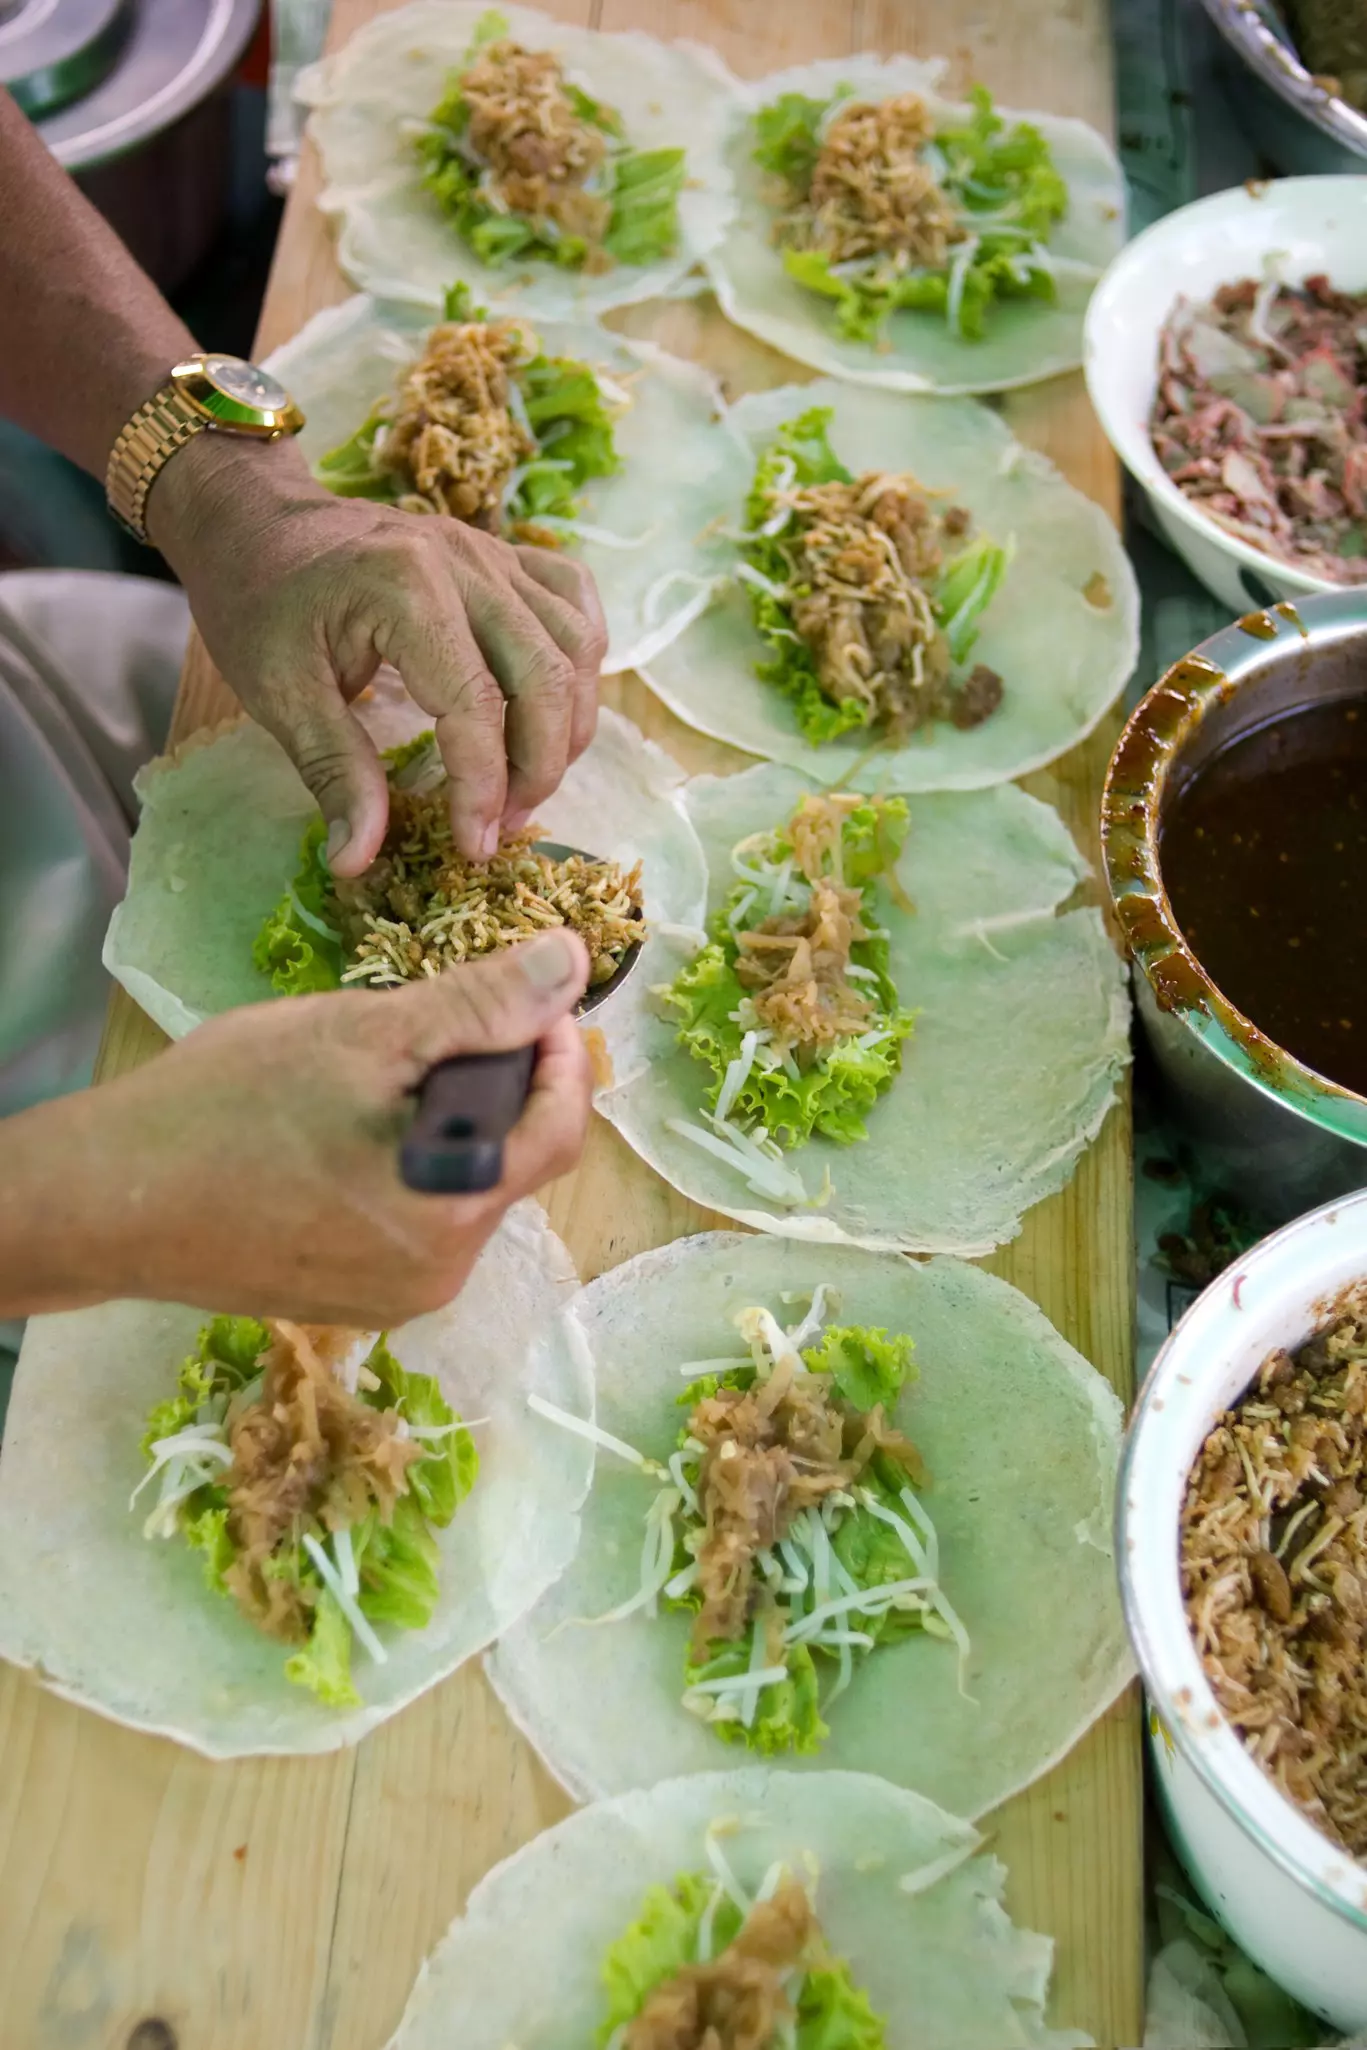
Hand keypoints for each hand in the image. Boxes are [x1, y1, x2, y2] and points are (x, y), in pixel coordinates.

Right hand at [0, 930, 591, 1327]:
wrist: (109, 1200)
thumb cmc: (229, 1108)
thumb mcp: (362, 1035)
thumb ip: (478, 1005)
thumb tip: (571, 961)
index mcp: (456, 1210)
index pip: (562, 1127)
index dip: (559, 1052)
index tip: (526, 999)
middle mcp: (442, 1273)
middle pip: (516, 1160)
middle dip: (496, 1085)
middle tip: (434, 1029)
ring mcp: (398, 1298)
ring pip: (467, 1191)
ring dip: (449, 1126)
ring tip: (377, 1079)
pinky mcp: (358, 1303)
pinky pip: (419, 1223)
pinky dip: (410, 1170)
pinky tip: (347, 1134)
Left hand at [147, 435, 606, 875]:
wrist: (256, 520)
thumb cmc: (259, 603)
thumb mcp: (279, 694)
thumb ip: (334, 773)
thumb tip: (359, 860)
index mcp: (405, 588)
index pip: (475, 705)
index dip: (483, 788)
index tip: (473, 846)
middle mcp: (467, 562)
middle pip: (546, 677)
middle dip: (538, 768)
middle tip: (503, 825)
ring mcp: (494, 553)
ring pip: (575, 645)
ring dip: (568, 725)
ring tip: (527, 782)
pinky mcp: (506, 555)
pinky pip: (576, 601)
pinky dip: (580, 660)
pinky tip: (557, 705)